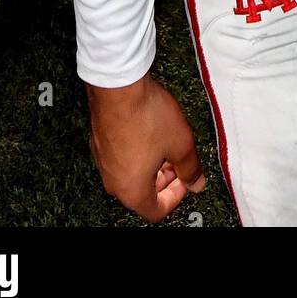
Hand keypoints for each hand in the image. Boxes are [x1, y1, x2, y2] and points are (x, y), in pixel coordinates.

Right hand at [87, 73, 205, 221]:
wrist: (119, 86)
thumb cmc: (145, 115)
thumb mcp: (181, 144)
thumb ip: (191, 168)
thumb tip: (197, 182)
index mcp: (132, 190)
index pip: (156, 211)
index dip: (176, 196)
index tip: (185, 179)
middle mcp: (113, 180)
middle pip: (142, 193)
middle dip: (165, 179)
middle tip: (177, 160)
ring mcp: (103, 161)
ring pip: (131, 173)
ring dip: (151, 164)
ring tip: (166, 141)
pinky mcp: (100, 142)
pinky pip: (121, 157)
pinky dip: (137, 151)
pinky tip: (149, 130)